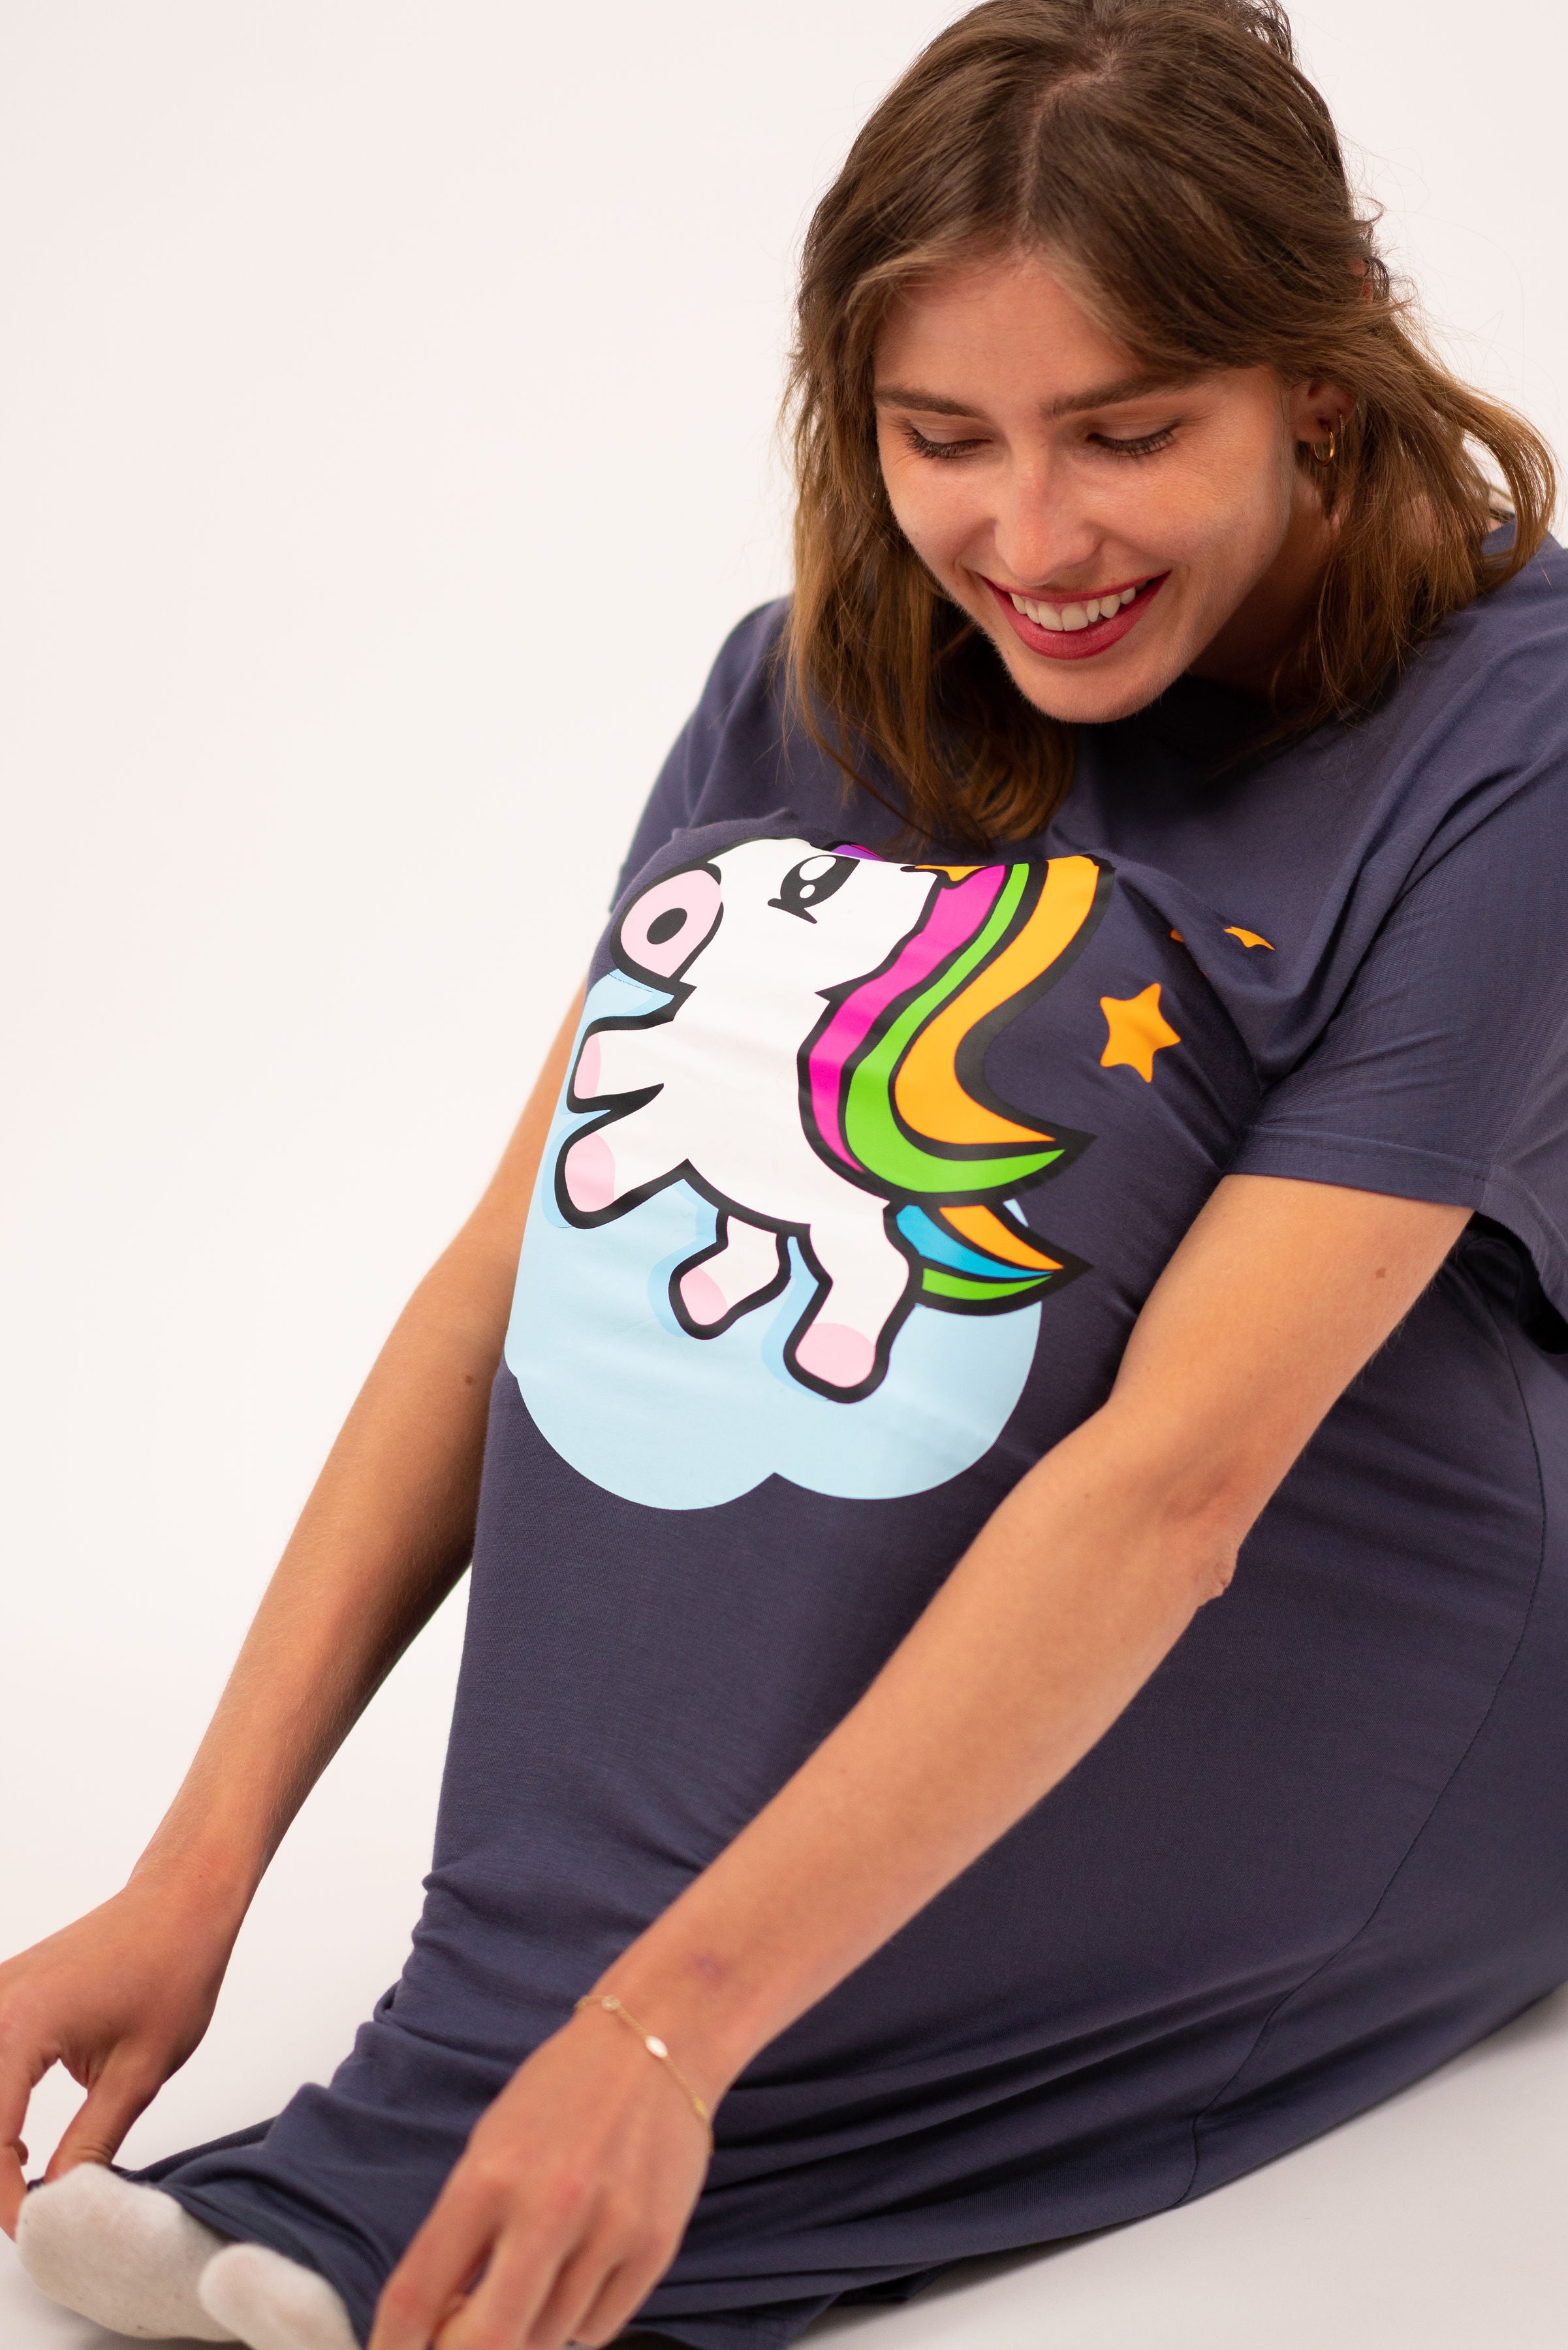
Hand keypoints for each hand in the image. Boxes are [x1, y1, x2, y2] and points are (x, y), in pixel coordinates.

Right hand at [0, 1869, 240, 2234]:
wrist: (183, 1900)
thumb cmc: (173, 1967)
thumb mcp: (140, 2071)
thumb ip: (91, 2141)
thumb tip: (61, 2200)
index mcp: (22, 2027)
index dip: (4, 2197)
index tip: (31, 2228)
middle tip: (24, 2206)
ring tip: (21, 2176)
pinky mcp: (3, 1993)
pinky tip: (15, 2137)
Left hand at [369, 2003, 714, 2349]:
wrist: (657, 2037)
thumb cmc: (565, 2090)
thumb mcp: (492, 2142)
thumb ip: (465, 2229)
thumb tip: (441, 2319)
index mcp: (489, 2176)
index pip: (418, 2291)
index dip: (393, 2345)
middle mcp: (547, 2207)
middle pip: (486, 2342)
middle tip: (462, 2336)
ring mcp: (607, 2230)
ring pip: (546, 2341)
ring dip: (527, 2330)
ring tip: (535, 2277)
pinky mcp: (655, 2245)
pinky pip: (597, 2329)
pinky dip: (577, 2321)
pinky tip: (578, 2272)